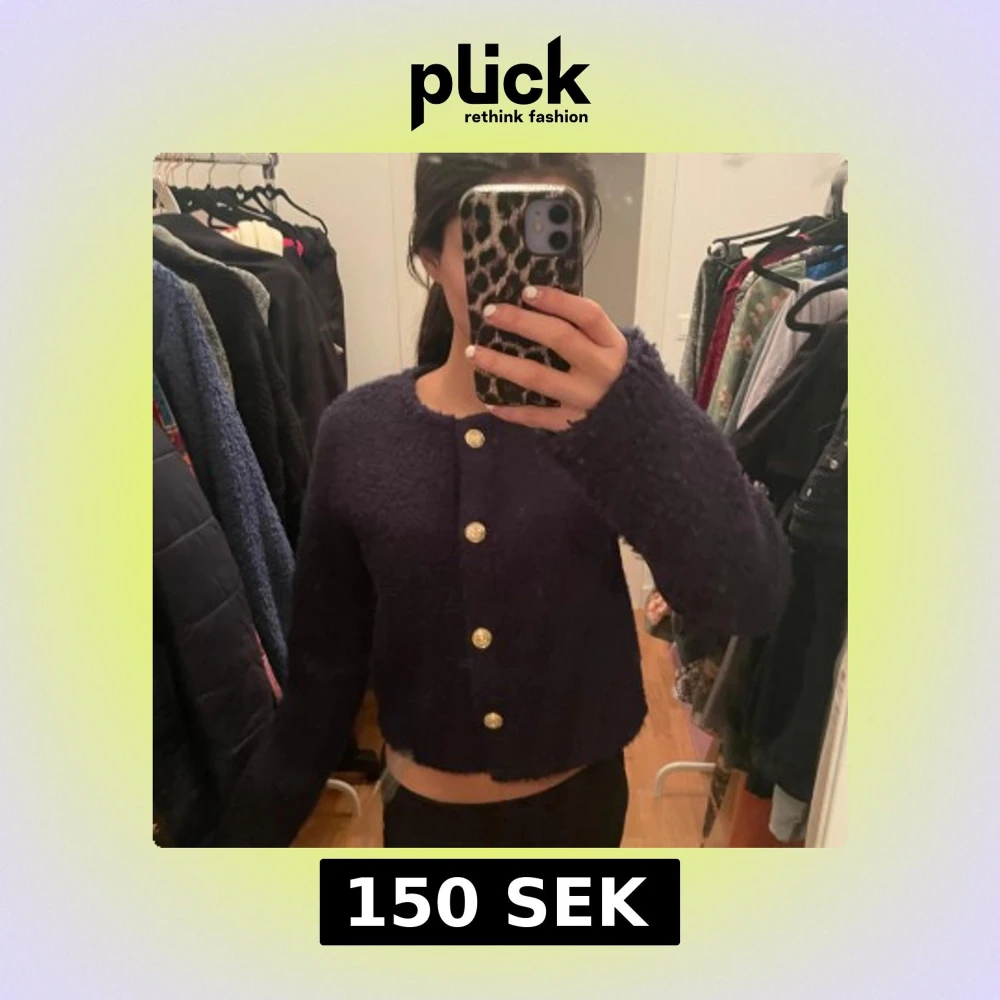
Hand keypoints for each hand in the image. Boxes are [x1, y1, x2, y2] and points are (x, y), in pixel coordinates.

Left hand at [465, 285, 627, 430]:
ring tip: (475, 352)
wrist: (630, 417)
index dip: (558, 300)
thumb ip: (578, 326)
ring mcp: (586, 398)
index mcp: (612, 344)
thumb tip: (532, 298)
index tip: (526, 291)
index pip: (588, 314)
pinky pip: (535, 416)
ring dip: (502, 363)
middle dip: (521, 322)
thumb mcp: (604, 344)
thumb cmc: (607, 370)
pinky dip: (511, 410)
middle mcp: (601, 370)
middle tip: (491, 312)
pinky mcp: (572, 422)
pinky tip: (489, 400)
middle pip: (560, 338)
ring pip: (538, 377)